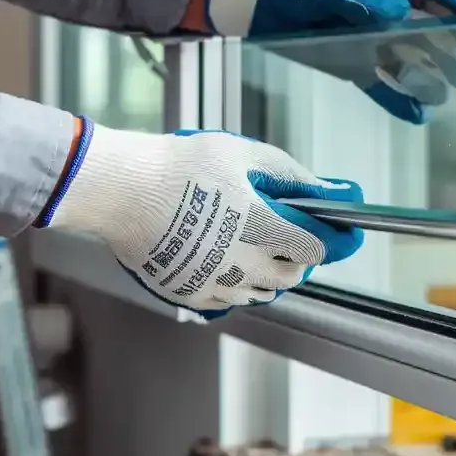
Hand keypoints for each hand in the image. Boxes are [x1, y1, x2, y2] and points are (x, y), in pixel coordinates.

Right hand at [45, 120, 363, 316]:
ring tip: (253, 245)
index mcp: (261, 226)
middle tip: (288, 237)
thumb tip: (326, 187)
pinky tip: (225, 261)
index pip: (315, 247)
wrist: (122, 191)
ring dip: (268, 274)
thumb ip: (289, 174)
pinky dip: (236, 286)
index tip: (333, 233)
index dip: (329, 239)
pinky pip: (228, 301)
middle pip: (292, 276)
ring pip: (261, 292)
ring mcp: (216, 283)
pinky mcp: (192, 295)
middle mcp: (243, 262)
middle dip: (298, 258)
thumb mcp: (242, 154)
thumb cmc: (180, 167)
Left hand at [180, 0, 455, 123]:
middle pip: (430, 30)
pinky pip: (380, 84)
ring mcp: (368, 37)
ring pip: (410, 59)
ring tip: (443, 94)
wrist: (249, 2)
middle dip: (452, 50)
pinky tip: (418, 116)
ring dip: (429, 76)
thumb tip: (402, 10)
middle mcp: (384, 9)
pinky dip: (397, 99)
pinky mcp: (349, 63)